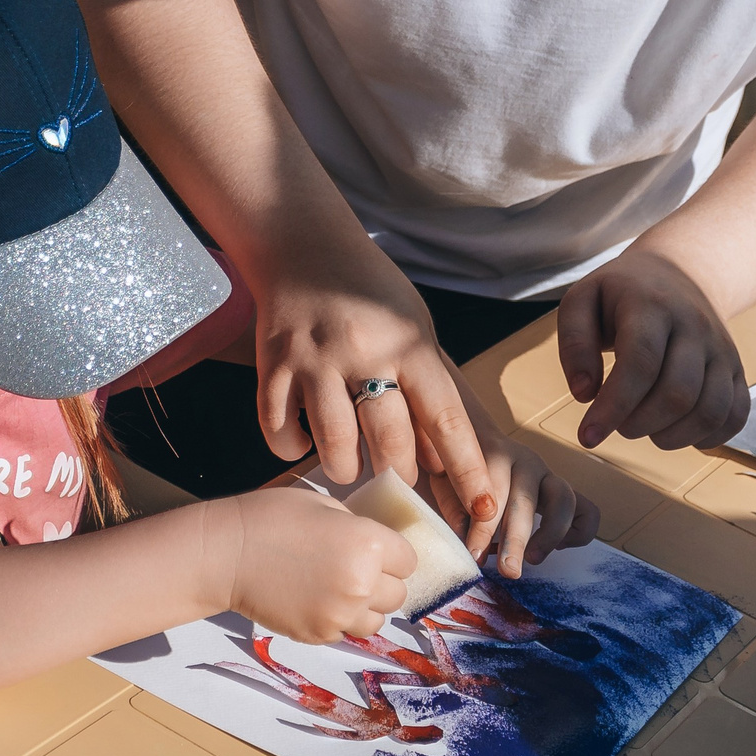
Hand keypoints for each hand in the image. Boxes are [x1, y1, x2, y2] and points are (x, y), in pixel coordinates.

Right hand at [216, 487, 413, 642]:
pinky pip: (346, 633)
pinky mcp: (319, 635)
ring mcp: (341, 615)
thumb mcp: (325, 506)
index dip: (393, 554)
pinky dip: (339, 620)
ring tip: (337, 588)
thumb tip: (377, 548)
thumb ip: (358, 529)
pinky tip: (315, 599)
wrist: (226, 554)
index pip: (409, 560)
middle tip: (355, 568)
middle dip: (382, 581)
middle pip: (398, 594)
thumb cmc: (271, 518)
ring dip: (365, 606)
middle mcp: (362, 584)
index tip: (378, 551)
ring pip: (376, 620)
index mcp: (369, 545)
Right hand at [256, 251, 496, 533]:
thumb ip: (427, 387)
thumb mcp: (415, 328)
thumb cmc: (371, 293)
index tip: (483, 509)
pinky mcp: (272, 365)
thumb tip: (443, 460)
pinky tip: (304, 439)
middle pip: (390, 442)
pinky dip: (292, 447)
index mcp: (409, 344)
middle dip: (401, 475)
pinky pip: (280, 430)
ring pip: (336, 446)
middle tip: (398, 477)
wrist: (305, 246)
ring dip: (346, 468)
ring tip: (350, 464)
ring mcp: (314, 360)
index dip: (467, 469)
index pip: (446, 418)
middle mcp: (364, 352)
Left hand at [426, 435, 599, 578]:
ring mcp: (549, 476)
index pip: (492, 491)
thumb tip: (468, 544)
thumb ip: (453, 507)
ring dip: (550, 535)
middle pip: (527, 499)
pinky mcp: (564, 492)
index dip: (483, 526)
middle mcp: (526, 462)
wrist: (473, 439)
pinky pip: (588, 512)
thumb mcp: (444, 480)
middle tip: (508, 570)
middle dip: (517, 539)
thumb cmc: (456, 468)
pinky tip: (555, 548)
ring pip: (564, 501)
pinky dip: (578, 534)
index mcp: (494, 453)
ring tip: (533, 559)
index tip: (473, 555)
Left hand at [556, 247, 750, 450]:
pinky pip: (734, 415)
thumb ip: (574, 343)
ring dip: (671, 437)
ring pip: (709, 411)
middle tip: (616, 423)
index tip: (587, 435)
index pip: (640, 363)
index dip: (613, 406)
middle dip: (639, 424)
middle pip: (677, 394)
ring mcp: (722, 350)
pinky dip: (706, 437)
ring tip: (644, 428)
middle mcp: (695, 326)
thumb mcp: (582, 300)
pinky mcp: (737, 370)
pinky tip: (676, 431)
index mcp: (652, 305)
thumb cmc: (622, 294)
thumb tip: (584, 394)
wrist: (681, 273)